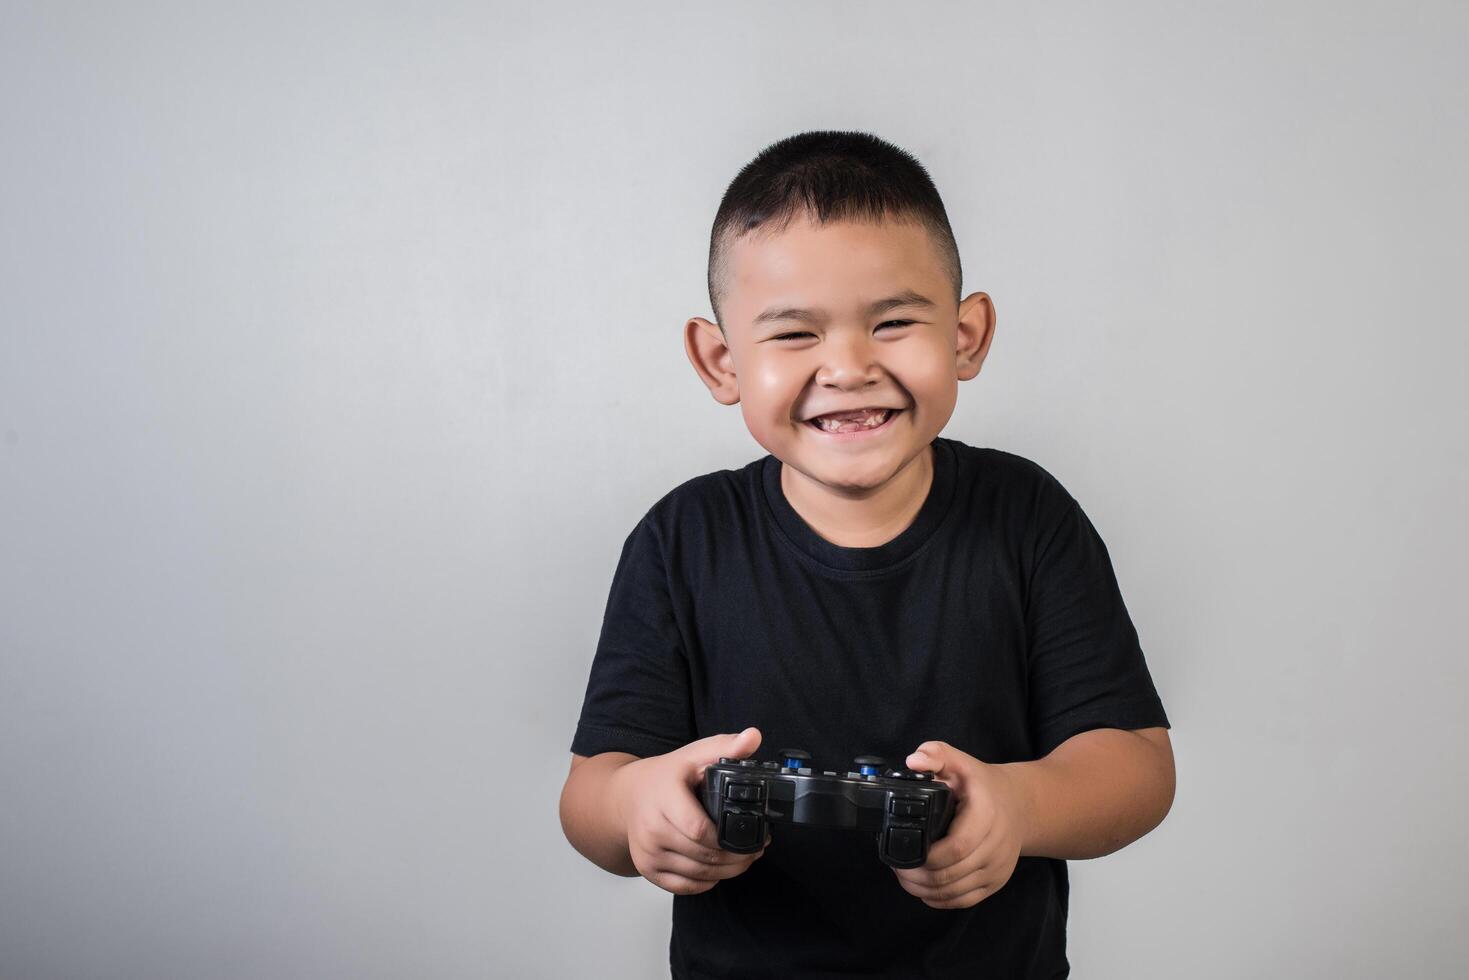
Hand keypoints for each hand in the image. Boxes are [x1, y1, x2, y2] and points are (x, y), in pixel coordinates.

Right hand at [612, 727, 771, 895]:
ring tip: (744, 859)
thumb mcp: (694, 755)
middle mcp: (650, 829)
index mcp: (663, 798)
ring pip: (697, 874)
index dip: (729, 838)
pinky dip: (707, 882)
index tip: (753, 835)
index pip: (699, 829)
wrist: (627, 797)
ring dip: (727, 872)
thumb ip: (725, 747)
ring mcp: (647, 852)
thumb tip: (753, 737)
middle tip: (757, 849)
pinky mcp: (647, 870)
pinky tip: (720, 870)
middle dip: (737, 857)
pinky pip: (684, 887)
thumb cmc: (665, 776)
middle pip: (703, 855)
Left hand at [892, 740, 1027, 909]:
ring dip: (925, 889)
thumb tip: (913, 761)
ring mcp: (997, 867)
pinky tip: (924, 889)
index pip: (957, 848)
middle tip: (896, 866)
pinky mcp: (996, 881)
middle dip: (918, 875)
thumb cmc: (982, 784)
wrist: (1020, 805)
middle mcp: (995, 845)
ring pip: (956, 891)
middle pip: (951, 874)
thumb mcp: (959, 760)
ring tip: (905, 877)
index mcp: (985, 815)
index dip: (927, 857)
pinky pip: (965, 900)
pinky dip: (940, 899)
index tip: (904, 853)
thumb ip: (935, 753)